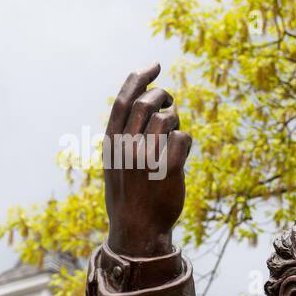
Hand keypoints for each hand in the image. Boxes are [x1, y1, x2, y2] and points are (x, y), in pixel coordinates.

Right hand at [103, 63, 190, 257]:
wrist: (137, 230)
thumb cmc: (130, 195)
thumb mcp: (116, 164)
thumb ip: (124, 137)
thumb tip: (150, 107)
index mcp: (110, 144)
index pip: (124, 101)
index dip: (139, 79)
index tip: (154, 65)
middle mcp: (126, 148)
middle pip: (147, 104)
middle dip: (162, 95)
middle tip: (169, 101)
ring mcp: (147, 158)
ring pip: (166, 119)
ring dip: (174, 119)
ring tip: (172, 132)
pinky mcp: (168, 169)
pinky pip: (182, 137)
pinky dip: (184, 138)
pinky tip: (181, 151)